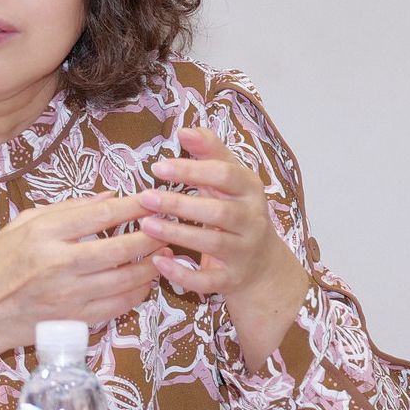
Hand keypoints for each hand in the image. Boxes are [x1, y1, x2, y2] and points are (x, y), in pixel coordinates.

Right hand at [0, 192, 167, 359]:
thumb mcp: (23, 223)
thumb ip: (66, 209)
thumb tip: (108, 197)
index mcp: (44, 234)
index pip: (100, 216)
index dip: (132, 206)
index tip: (152, 198)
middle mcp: (58, 265)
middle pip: (118, 248)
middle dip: (151, 235)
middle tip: (169, 226)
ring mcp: (67, 296)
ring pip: (123, 279)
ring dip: (150, 266)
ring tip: (166, 252)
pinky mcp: (73, 320)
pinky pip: (116, 306)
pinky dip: (136, 294)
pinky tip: (146, 282)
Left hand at [138, 127, 307, 368]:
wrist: (263, 265)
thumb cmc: (237, 212)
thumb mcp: (230, 180)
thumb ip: (210, 153)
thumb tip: (186, 130)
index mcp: (250, 190)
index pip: (225, 175)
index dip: (192, 169)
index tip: (158, 167)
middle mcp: (252, 220)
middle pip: (218, 211)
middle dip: (180, 204)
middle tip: (146, 197)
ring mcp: (243, 252)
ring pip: (212, 243)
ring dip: (177, 234)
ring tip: (146, 225)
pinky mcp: (232, 279)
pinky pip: (208, 280)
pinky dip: (183, 273)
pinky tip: (159, 261)